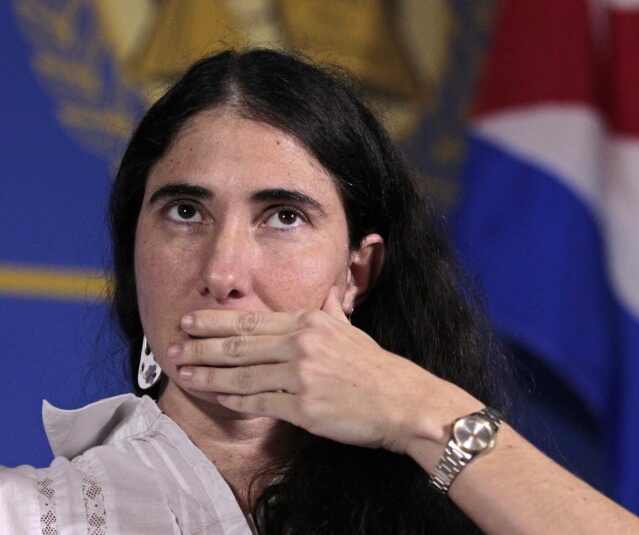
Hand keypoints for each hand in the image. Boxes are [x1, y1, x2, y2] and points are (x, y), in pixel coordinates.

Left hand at [167, 288, 454, 452]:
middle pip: (239, 344)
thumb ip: (332, 312)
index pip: (253, 319)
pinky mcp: (303, 408)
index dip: (216, 321)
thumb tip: (328, 292)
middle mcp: (302, 345)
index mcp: (311, 323)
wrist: (403, 403)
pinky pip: (258, 403)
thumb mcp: (353, 331)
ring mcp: (301, 377)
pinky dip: (233, 400)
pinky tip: (215, 397)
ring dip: (208, 375)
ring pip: (241, 375)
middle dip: (201, 346)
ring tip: (183, 373)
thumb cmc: (379, 368)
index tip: (191, 321)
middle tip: (172, 347)